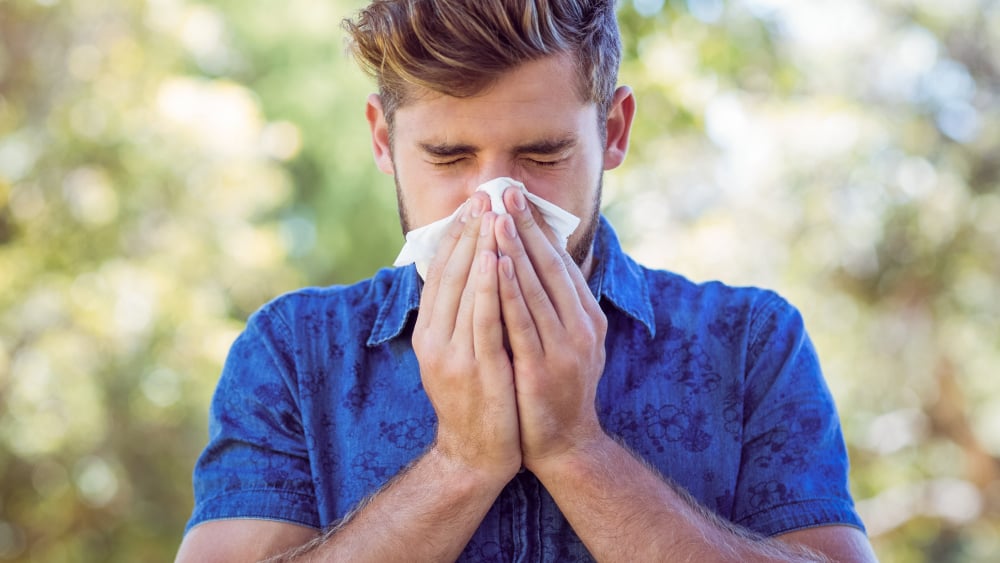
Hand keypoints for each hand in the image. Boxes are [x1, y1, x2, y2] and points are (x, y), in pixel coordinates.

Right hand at [412, 192, 521, 483]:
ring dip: (478, 248)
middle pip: (451, 274)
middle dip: (469, 231)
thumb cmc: (475, 399)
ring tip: (491, 213)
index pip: (442, 273)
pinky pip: (482, 319)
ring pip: (465, 289)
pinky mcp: (476, 369)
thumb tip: (470, 274)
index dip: (457, 235)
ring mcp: (453, 354)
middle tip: (484, 195)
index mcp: (430, 332)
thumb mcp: (457, 353)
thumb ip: (460, 317)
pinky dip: (487, 286)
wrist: (475, 455)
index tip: (474, 203)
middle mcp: (435, 338)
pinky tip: (496, 259)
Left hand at [493, 188, 607, 471]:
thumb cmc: (555, 389)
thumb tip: (532, 264)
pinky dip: (508, 289)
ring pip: (536, 287)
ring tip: (495, 216)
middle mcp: (581, 326)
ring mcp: (565, 347)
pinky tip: (493, 264)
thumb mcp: (564, 342)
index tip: (516, 196)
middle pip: (550, 266)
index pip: (560, 262)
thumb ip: (554, 306)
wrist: (565, 445)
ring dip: (514, 249)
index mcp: (587, 316)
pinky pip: (521, 320)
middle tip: (505, 190)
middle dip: (525, 226)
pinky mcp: (543, 367)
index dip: (537, 227)